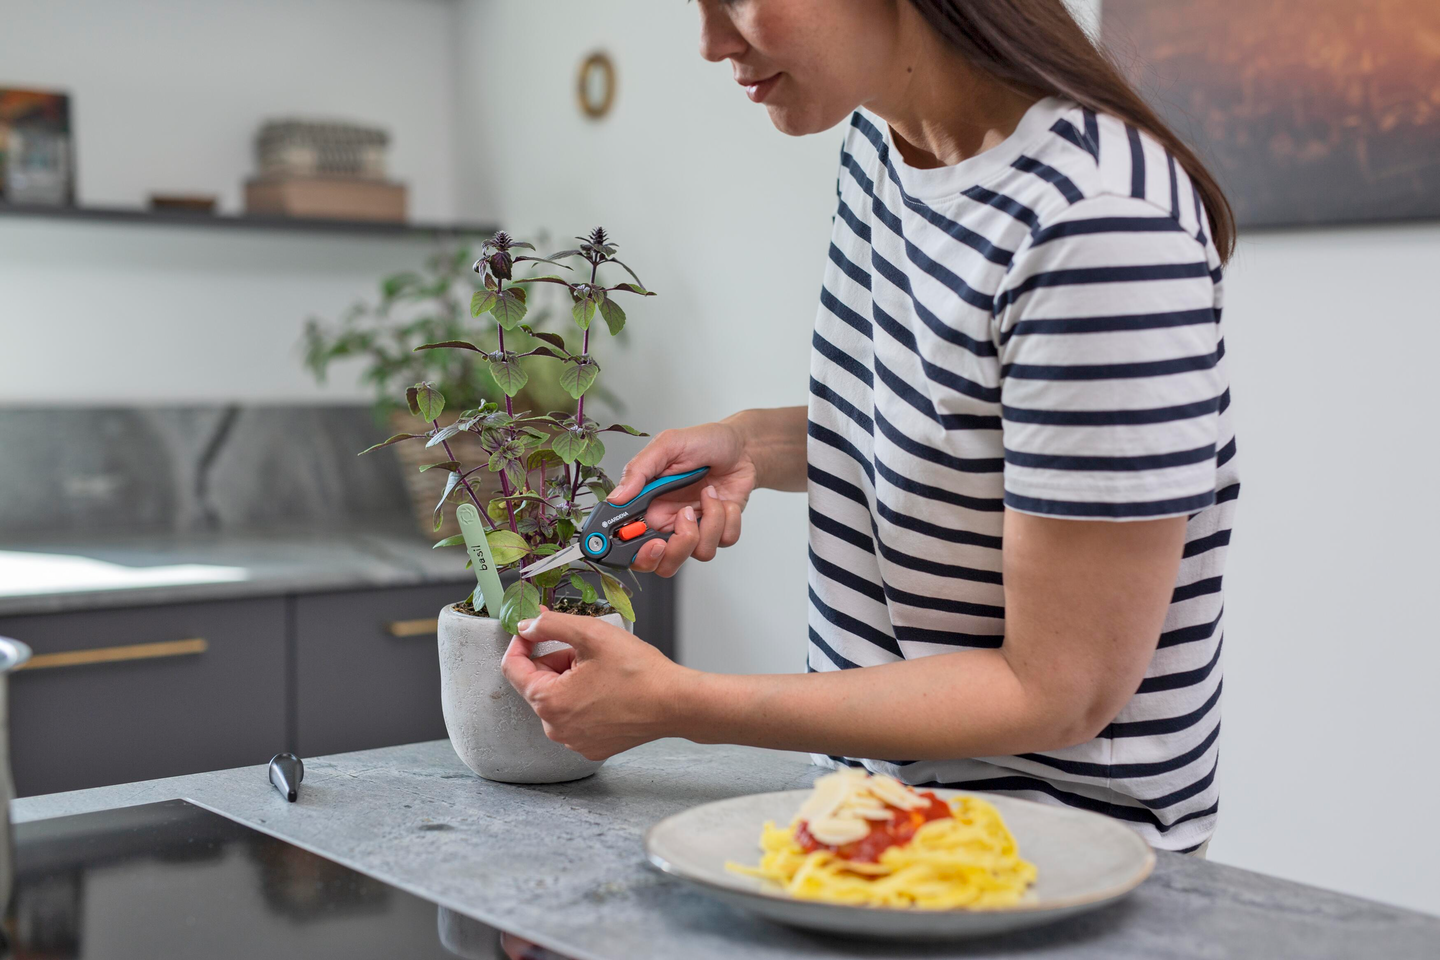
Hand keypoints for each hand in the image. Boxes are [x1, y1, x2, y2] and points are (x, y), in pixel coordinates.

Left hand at [501, 608, 688, 760]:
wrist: (675, 703)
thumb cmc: (639, 672)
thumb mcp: (591, 634)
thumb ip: (551, 625)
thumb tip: (527, 626)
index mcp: (548, 702)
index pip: (512, 668)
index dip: (521, 642)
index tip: (535, 628)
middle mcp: (556, 728)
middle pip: (539, 683)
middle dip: (557, 661)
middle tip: (587, 650)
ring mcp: (574, 741)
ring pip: (558, 699)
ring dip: (572, 680)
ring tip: (603, 670)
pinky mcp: (592, 747)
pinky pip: (575, 717)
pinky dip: (585, 700)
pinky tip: (609, 691)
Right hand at [608, 420, 752, 575]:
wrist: (741, 445)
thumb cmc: (703, 441)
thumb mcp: (667, 445)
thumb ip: (639, 470)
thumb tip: (616, 497)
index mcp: (647, 506)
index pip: (629, 543)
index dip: (633, 552)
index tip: (649, 542)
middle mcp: (668, 522)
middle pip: (661, 563)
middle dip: (674, 551)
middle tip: (684, 520)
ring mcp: (694, 528)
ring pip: (696, 553)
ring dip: (709, 521)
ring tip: (709, 493)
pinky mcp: (719, 529)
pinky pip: (723, 541)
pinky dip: (728, 518)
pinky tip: (723, 498)